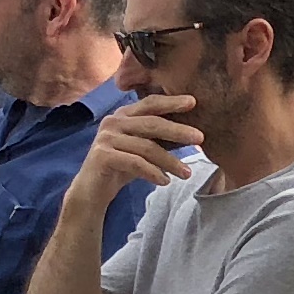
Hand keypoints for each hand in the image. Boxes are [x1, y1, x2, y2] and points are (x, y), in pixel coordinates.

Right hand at [75, 95, 198, 203]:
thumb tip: (194, 133)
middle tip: (200, 138)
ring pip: (146, 147)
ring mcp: (106, 138)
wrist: (92, 191)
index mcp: (123, 115)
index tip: (193, 102)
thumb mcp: (145, 150)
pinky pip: (135, 163)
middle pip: (151, 123)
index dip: (171, 102)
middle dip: (178, 130)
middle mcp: (113, 122)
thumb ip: (163, 139)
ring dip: (170, 161)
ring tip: (186, 173)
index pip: (150, 104)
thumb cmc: (122, 167)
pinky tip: (165, 181)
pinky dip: (153, 173)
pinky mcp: (102, 155)